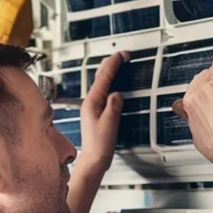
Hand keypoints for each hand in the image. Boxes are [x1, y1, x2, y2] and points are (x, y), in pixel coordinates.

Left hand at [79, 51, 127, 168]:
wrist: (94, 159)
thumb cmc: (100, 144)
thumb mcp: (109, 124)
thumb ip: (113, 106)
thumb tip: (117, 93)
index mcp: (92, 102)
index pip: (104, 77)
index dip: (114, 64)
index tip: (122, 54)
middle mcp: (90, 102)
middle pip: (100, 77)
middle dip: (111, 64)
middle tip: (122, 55)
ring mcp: (91, 107)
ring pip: (100, 83)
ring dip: (109, 71)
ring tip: (117, 62)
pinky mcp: (95, 112)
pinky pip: (102, 91)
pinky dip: (108, 82)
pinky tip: (112, 84)